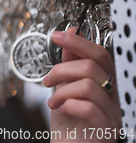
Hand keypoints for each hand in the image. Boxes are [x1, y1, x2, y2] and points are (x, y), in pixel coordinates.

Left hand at [42, 27, 121, 141]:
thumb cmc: (68, 121)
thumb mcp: (66, 87)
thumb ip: (70, 63)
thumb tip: (69, 34)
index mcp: (107, 82)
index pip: (100, 54)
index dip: (78, 42)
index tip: (57, 36)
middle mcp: (116, 96)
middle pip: (91, 67)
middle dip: (62, 70)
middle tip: (47, 80)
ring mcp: (114, 112)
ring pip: (87, 85)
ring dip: (61, 92)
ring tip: (53, 101)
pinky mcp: (107, 129)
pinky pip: (88, 108)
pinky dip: (69, 105)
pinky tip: (63, 110)